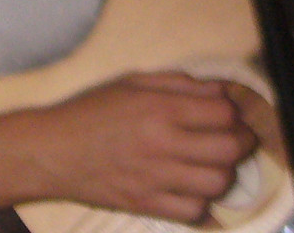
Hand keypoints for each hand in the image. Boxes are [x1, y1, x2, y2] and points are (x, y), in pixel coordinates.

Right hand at [30, 71, 257, 223]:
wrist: (51, 150)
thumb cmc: (91, 109)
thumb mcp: (134, 82)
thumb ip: (180, 83)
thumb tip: (220, 90)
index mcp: (161, 109)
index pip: (223, 114)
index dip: (235, 112)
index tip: (231, 114)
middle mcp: (163, 144)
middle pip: (228, 150)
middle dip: (242, 143)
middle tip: (237, 139)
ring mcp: (155, 178)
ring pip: (217, 184)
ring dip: (224, 173)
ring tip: (215, 164)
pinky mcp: (145, 205)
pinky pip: (193, 212)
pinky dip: (203, 203)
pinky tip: (194, 189)